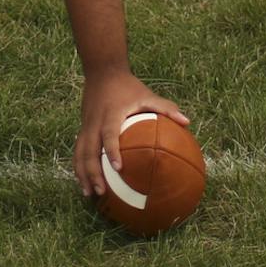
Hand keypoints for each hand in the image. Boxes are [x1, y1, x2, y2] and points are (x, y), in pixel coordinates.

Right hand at [73, 70, 188, 196]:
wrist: (102, 72)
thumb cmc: (127, 86)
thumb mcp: (147, 95)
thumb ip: (165, 108)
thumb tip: (187, 122)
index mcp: (111, 115)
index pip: (109, 134)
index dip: (112, 151)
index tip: (118, 168)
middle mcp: (95, 123)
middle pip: (89, 150)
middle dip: (93, 172)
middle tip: (101, 191)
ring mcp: (86, 126)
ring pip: (79, 154)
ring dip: (82, 174)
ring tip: (89, 194)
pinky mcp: (83, 129)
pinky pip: (78, 151)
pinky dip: (79, 167)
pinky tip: (84, 181)